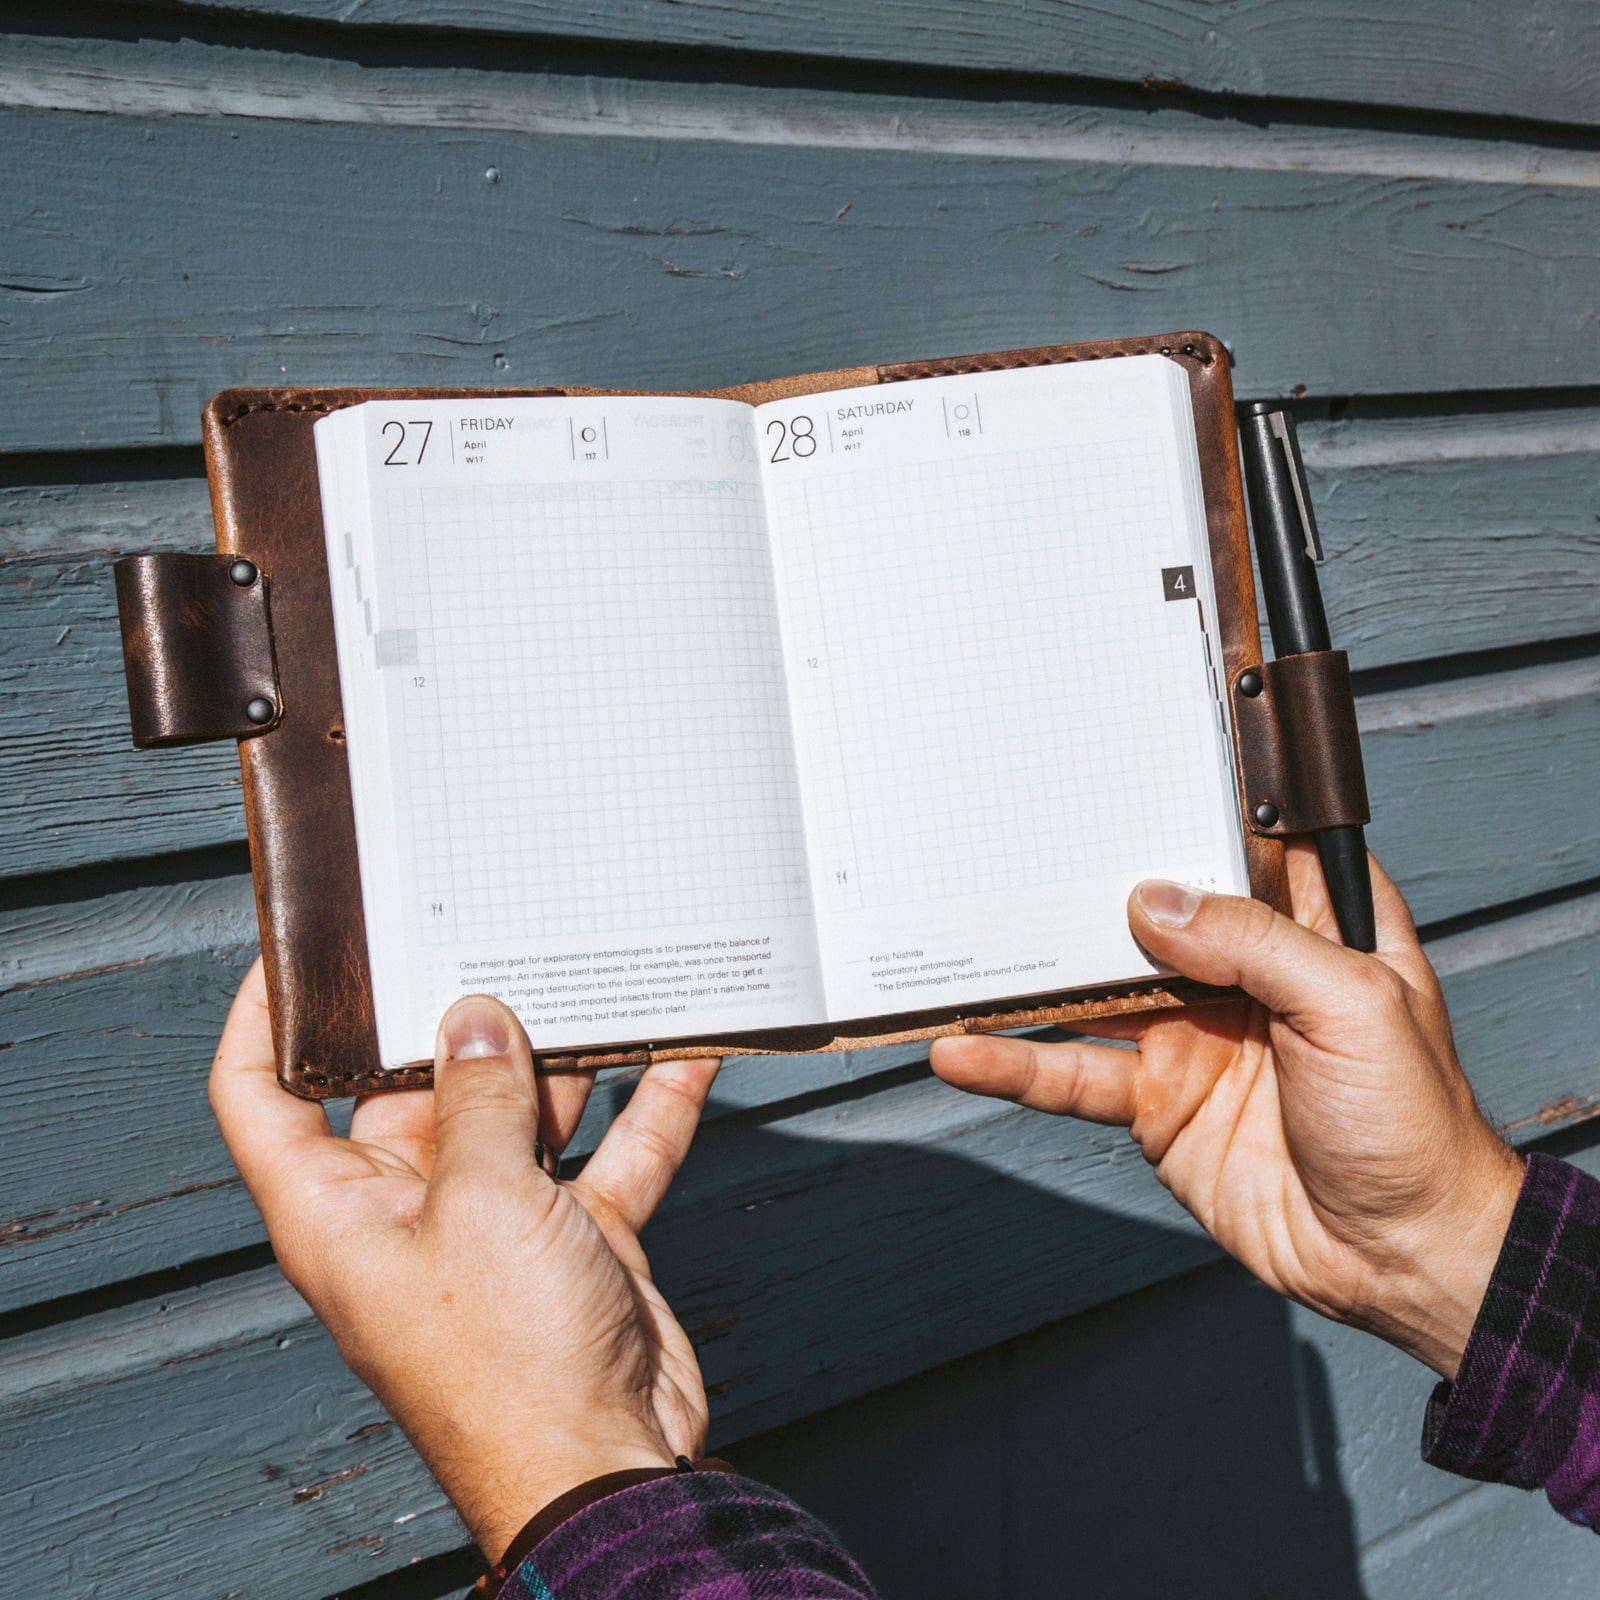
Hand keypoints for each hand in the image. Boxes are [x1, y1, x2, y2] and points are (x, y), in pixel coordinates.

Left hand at [210, 962, 719, 1560]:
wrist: (606, 1468)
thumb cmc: (509, 1364)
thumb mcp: (482, 1202)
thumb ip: (480, 1098)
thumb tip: (475, 1019)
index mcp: (340, 1206)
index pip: (262, 1096)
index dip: (269, 1018)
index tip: (305, 950)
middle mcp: (411, 1208)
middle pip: (415, 1087)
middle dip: (458, 1019)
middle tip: (494, 936)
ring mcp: (497, 1223)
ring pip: (520, 1112)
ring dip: (563, 1057)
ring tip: (595, 977)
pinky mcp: (575, 1238)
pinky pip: (609, 1152)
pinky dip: (647, 1106)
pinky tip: (686, 1051)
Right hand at [930, 843, 1523, 1379]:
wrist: (1399, 1258)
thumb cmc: (1414, 1124)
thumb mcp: (1354, 1005)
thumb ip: (1252, 943)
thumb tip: (1152, 901)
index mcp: (1313, 926)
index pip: (1244, 844)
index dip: (1190, 806)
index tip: (1121, 774)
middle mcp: (1246, 971)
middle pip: (1153, 911)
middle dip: (1089, 882)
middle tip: (1014, 849)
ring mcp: (1193, 1034)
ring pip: (1099, 989)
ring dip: (1036, 974)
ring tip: (965, 949)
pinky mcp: (1157, 1101)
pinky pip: (1076, 1073)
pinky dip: (1018, 1066)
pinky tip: (968, 1054)